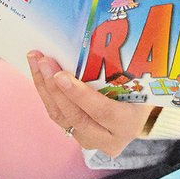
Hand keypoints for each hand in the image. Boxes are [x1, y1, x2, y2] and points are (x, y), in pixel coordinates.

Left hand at [27, 51, 148, 155]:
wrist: (138, 115)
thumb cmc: (143, 91)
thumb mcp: (140, 81)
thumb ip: (123, 69)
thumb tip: (105, 38)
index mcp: (129, 124)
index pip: (102, 112)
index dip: (79, 95)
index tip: (60, 75)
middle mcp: (108, 139)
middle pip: (75, 116)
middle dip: (55, 87)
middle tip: (43, 60)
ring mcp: (90, 141)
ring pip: (61, 116)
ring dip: (44, 87)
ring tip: (35, 60)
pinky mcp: (76, 135)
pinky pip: (57, 115)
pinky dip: (46, 93)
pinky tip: (39, 73)